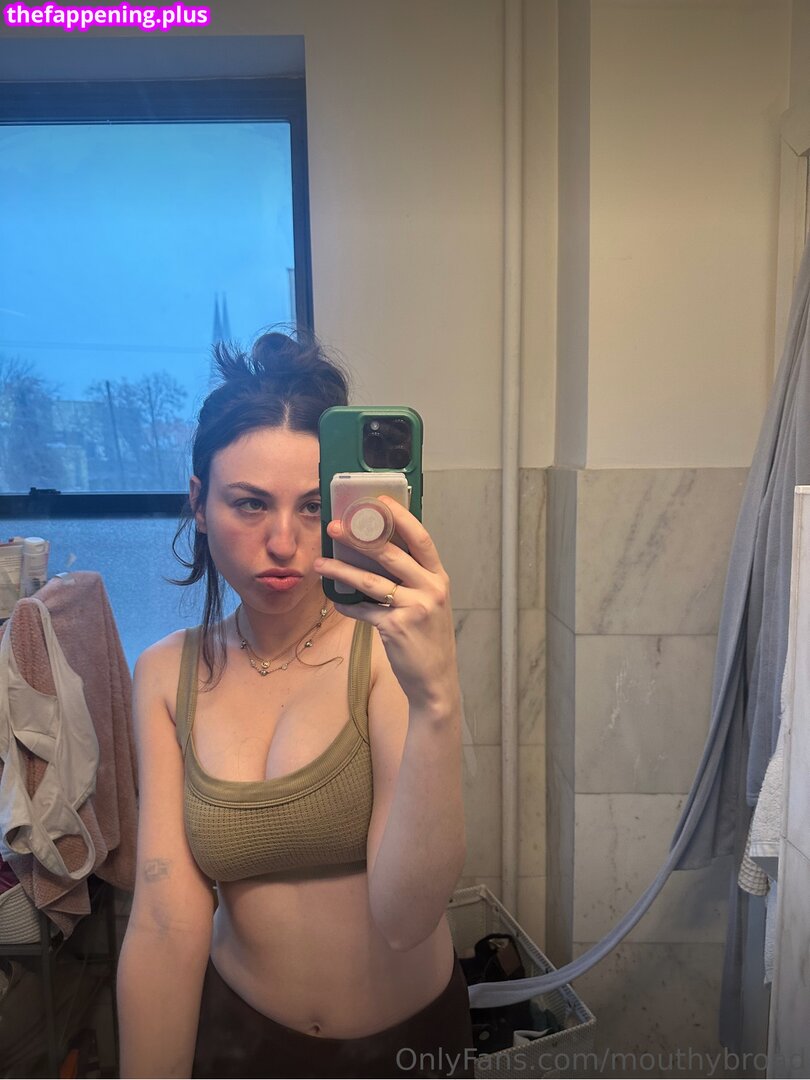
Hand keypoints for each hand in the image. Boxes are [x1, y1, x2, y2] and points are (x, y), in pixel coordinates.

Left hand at [313, 497, 459, 712]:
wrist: (436, 680)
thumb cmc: (429, 638)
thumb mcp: (430, 603)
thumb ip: (412, 579)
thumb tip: (377, 555)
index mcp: (439, 577)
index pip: (421, 538)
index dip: (400, 517)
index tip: (378, 501)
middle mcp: (430, 589)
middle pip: (391, 553)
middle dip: (359, 537)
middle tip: (335, 526)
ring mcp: (414, 608)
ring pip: (370, 581)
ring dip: (341, 569)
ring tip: (319, 562)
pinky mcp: (396, 628)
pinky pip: (364, 610)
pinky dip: (347, 605)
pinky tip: (336, 601)